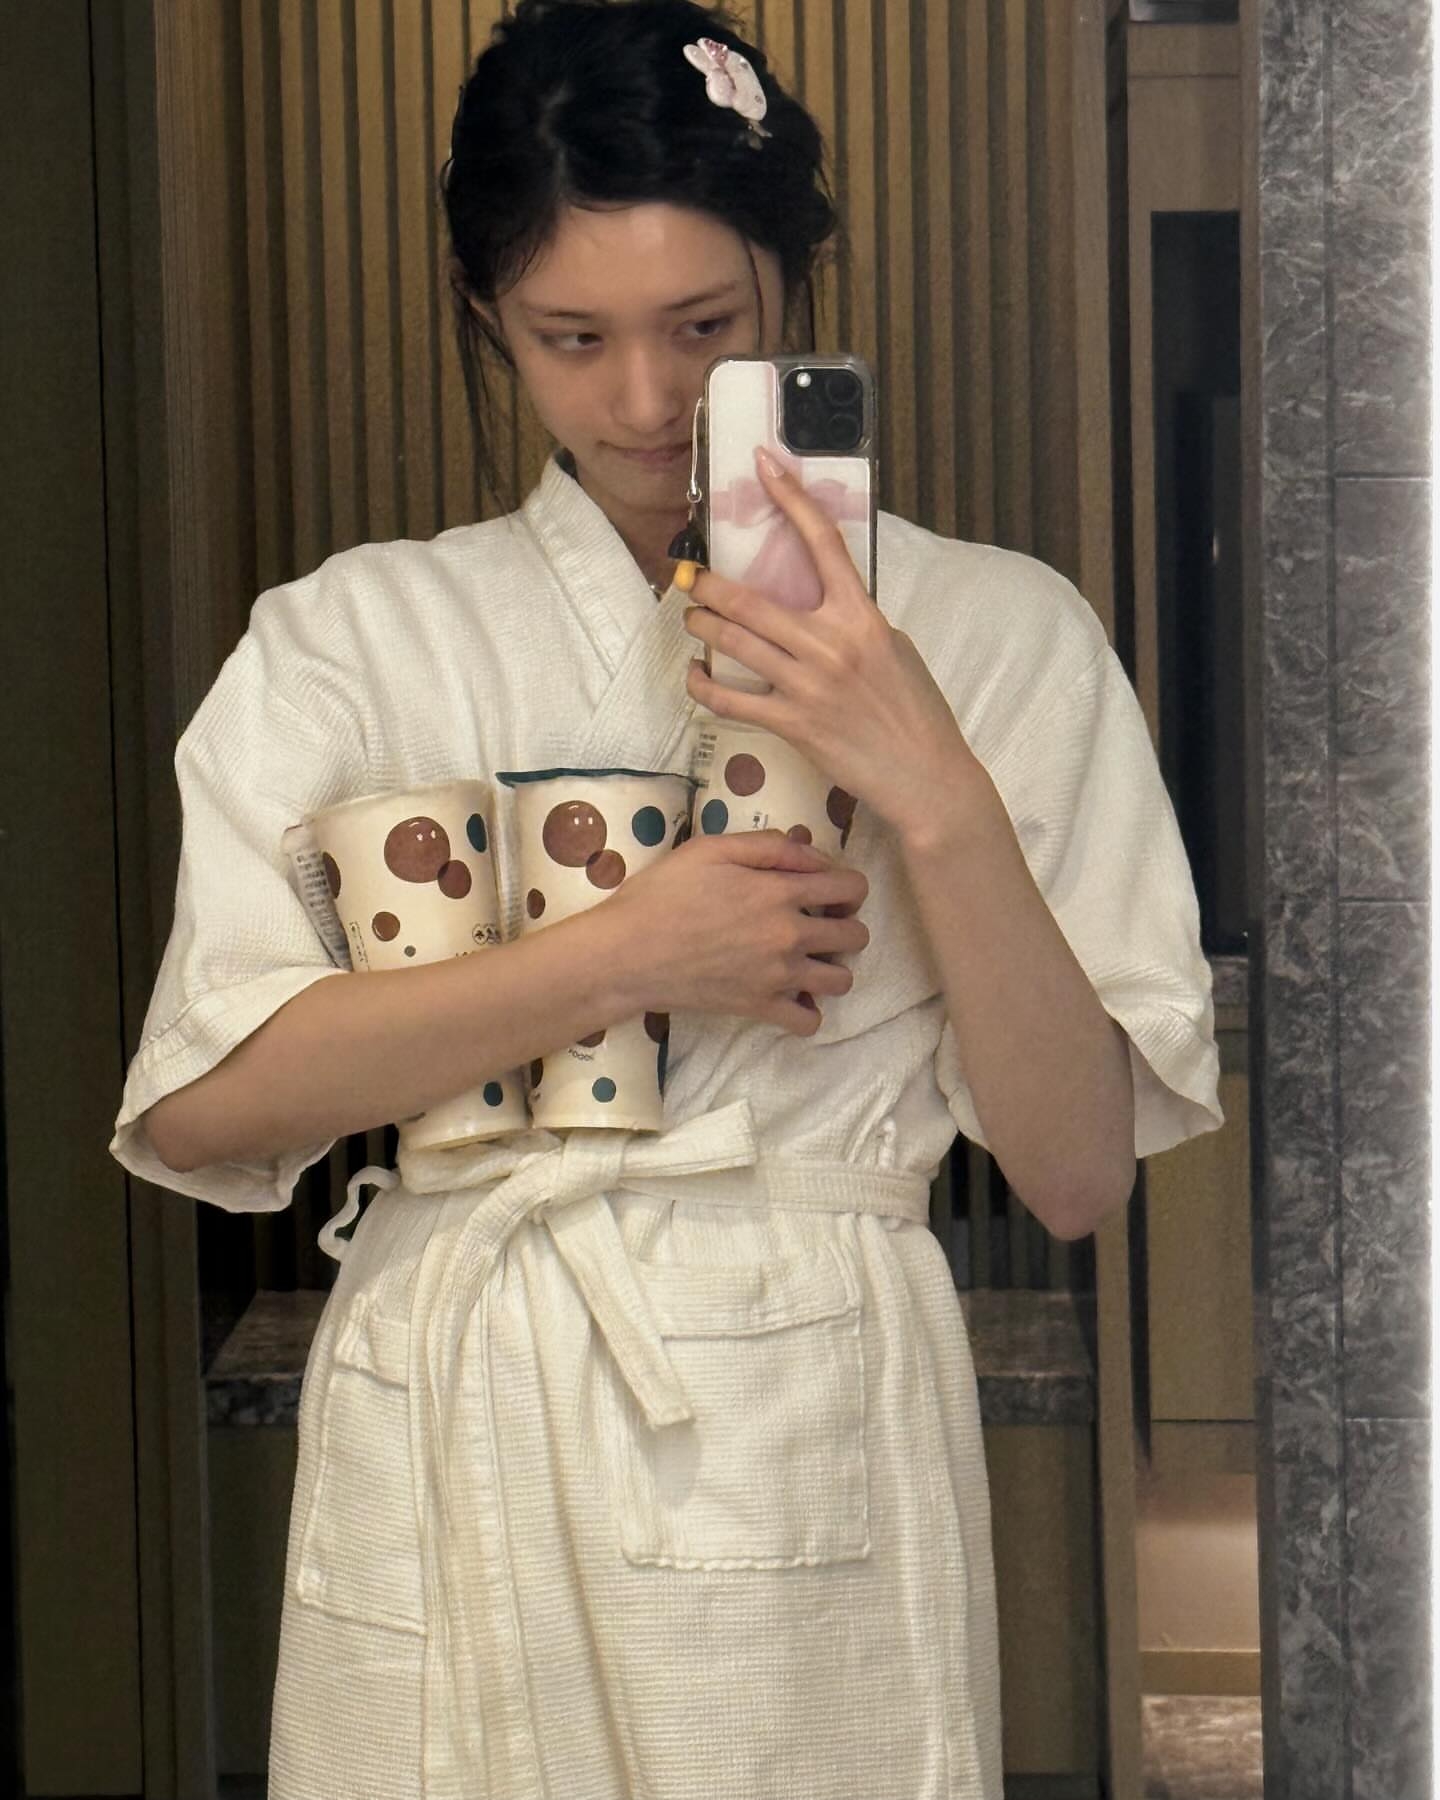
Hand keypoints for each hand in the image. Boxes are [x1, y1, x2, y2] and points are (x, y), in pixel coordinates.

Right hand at [600, 829, 869, 1035]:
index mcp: (781, 891)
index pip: (851, 888)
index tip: (829, 889)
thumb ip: (768, 845)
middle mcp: (789, 935)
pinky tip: (791, 994)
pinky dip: (807, 1010)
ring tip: (808, 960)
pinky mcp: (759, 1008)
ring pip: (842, 981)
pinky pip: (809, 1021)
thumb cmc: (662, 893)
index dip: (848, 885)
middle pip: (856, 936)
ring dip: (832, 968)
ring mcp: (778, 976)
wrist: (627, 953)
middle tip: (819, 923)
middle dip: (845, 925)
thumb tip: (811, 850)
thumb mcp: (710, 849)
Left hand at [682, 447, 985, 841]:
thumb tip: (818, 603)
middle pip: (750, 600)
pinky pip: (730, 699)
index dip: (789, 497)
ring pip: (734, 643)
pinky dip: (704, 685)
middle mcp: (831, 644)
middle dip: (709, 584)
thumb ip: (854, 620)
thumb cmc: (914, 711)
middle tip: (689, 575)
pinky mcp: (792, 724)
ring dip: (701, 626)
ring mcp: (808, 685)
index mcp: (862, 616)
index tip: (763, 465)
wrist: (924, 774)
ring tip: (690, 617)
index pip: (822, 540)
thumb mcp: (894, 648)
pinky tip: (696, 676)